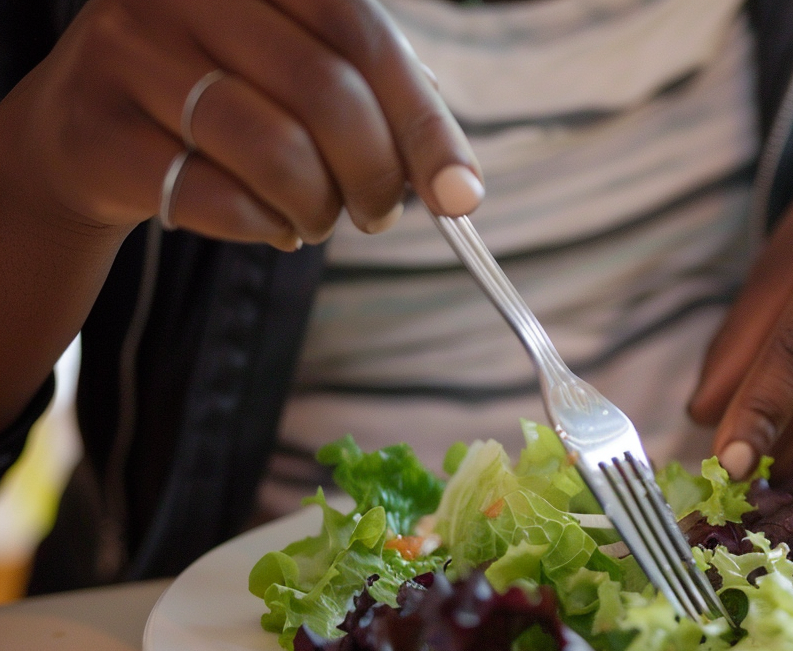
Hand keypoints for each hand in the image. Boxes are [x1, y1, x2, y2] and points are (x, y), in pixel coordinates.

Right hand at [1, 0, 482, 250]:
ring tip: (315, 219)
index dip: (422, 122)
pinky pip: (218, 199)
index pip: (361, 33)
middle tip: (379, 215)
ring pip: (274, 152)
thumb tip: (454, 179)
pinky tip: (265, 223)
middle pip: (323, 93)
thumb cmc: (217, 99)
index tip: (461, 196)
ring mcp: (129, 53)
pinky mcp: (98, 131)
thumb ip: (372, 98)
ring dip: (317, 210)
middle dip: (373, 176)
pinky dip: (263, 228)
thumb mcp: (292, 71)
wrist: (86, 138)